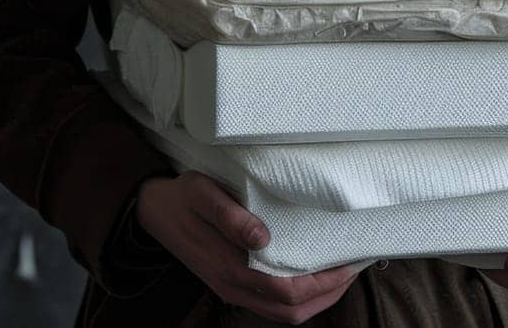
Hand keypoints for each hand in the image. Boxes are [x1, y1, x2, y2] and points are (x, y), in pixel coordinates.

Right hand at [136, 172, 362, 323]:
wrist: (152, 211)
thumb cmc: (181, 197)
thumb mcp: (201, 194)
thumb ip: (230, 216)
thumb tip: (263, 237)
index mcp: (230, 269)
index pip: (288, 291)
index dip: (324, 282)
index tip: (350, 262)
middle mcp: (233, 287)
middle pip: (292, 311)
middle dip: (329, 293)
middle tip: (355, 267)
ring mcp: (232, 290)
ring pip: (284, 313)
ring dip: (317, 298)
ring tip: (340, 272)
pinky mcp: (232, 285)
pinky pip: (273, 304)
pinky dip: (300, 296)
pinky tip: (312, 274)